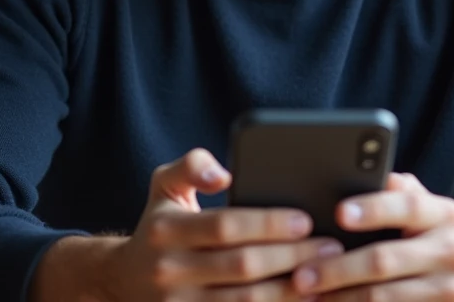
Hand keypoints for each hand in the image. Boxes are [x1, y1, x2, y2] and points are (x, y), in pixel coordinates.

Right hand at [102, 148, 343, 300]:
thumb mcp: (163, 185)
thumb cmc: (158, 227)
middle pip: (242, 266)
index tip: (307, 219)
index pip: (225, 225)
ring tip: (327, 278)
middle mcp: (169, 270)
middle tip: (331, 248)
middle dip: (292, 257)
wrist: (122, 282)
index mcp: (166, 230)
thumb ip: (191, 165)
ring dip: (291, 292)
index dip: (268, 223)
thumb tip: (223, 172)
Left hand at [288, 172, 453, 300]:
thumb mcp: (425, 208)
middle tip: (301, 275)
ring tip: (308, 295)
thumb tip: (360, 173)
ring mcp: (449, 290)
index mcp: (444, 214)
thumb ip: (397, 191)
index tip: (338, 213)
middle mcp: (452, 251)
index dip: (373, 208)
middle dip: (338, 268)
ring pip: (383, 297)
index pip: (406, 206)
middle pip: (386, 260)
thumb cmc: (432, 235)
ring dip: (340, 297)